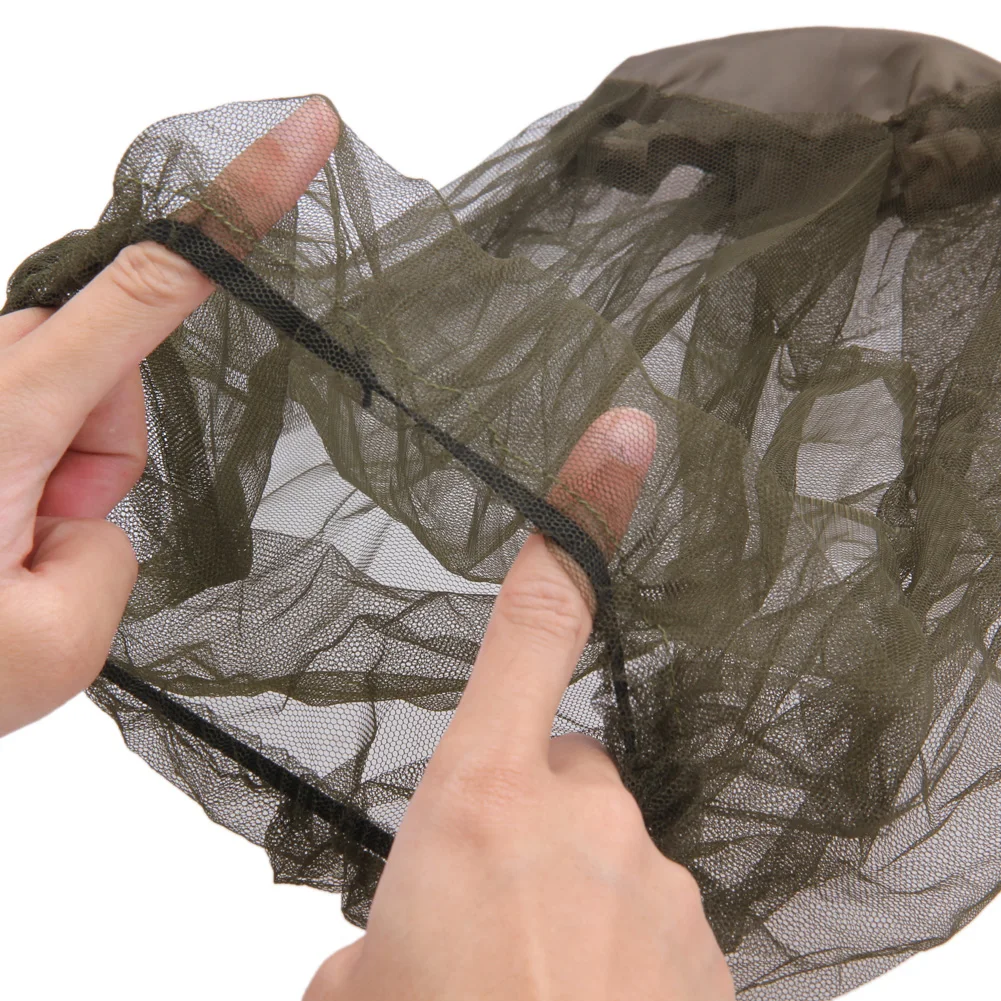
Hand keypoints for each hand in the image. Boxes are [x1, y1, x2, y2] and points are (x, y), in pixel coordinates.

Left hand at [0, 97, 340, 736]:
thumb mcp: (51, 645)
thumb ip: (108, 561)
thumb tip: (79, 511)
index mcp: (5, 416)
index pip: (150, 290)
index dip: (237, 211)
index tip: (299, 135)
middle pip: (111, 368)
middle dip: (105, 452)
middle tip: (42, 536)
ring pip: (75, 396)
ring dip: (67, 472)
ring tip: (6, 544)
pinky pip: (37, 409)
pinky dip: (35, 467)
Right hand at [306, 409, 734, 1000]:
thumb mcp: (357, 986)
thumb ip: (372, 941)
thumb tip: (386, 950)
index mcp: (481, 799)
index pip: (532, 621)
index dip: (578, 518)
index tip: (624, 434)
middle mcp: (583, 813)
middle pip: (556, 774)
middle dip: (523, 828)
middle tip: (482, 930)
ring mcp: (657, 876)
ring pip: (603, 855)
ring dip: (565, 906)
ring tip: (526, 988)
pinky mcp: (703, 941)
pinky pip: (648, 919)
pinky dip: (614, 957)